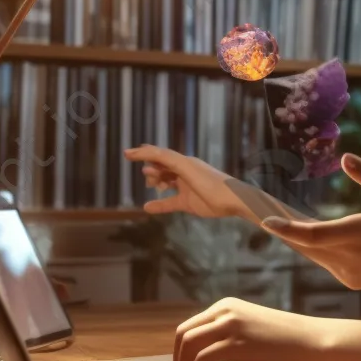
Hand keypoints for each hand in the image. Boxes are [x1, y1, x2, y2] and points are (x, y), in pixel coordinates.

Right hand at [123, 145, 238, 219]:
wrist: (234, 201)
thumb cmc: (212, 184)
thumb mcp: (188, 170)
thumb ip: (169, 161)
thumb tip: (147, 152)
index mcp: (185, 162)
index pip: (160, 154)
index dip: (144, 153)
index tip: (126, 154)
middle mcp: (184, 172)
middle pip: (162, 167)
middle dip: (151, 168)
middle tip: (146, 175)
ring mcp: (186, 188)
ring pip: (165, 182)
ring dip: (156, 182)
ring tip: (151, 186)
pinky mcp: (188, 202)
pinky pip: (169, 202)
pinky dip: (158, 205)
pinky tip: (147, 208)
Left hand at [173, 297, 321, 360]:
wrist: (310, 340)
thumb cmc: (283, 341)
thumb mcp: (249, 329)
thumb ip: (226, 334)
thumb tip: (200, 356)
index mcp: (227, 306)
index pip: (189, 326)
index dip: (179, 351)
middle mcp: (225, 311)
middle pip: (183, 333)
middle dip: (176, 359)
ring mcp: (231, 325)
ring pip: (188, 343)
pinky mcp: (237, 342)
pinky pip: (203, 358)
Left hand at [260, 153, 360, 291]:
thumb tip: (345, 158)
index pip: (314, 234)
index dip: (288, 229)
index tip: (266, 220)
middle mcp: (350, 257)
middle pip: (305, 244)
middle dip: (283, 228)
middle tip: (260, 210)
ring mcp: (349, 273)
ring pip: (313, 253)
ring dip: (296, 237)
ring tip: (277, 217)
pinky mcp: (350, 281)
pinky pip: (325, 260)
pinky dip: (314, 246)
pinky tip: (305, 232)